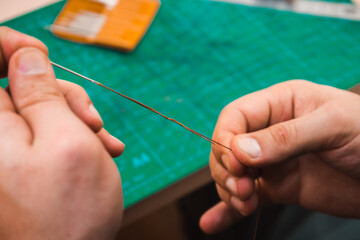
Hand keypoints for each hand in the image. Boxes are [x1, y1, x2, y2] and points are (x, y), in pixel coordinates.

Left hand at [0, 27, 123, 238]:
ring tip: (103, 142)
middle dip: (62, 96)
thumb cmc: (70, 210)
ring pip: (42, 112)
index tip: (44, 55)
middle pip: (21, 88)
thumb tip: (26, 56)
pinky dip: (75, 138)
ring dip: (77, 120)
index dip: (15, 50)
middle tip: (91, 120)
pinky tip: (98, 150)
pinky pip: (48, 135)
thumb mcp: (67, 138)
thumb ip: (42, 93)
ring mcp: (9, 153)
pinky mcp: (24, 164)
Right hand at [200, 80, 359, 233]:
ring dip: (229, 191)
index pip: (235, 117)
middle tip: (242, 190)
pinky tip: (212, 222)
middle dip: (227, 170)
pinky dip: (228, 210)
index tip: (237, 166)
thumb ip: (286, 137)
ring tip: (245, 204)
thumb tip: (240, 151)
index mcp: (280, 104)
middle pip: (228, 148)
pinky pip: (248, 197)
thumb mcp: (332, 126)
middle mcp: (270, 132)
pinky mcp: (279, 188)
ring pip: (233, 174)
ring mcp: (273, 162)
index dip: (226, 140)